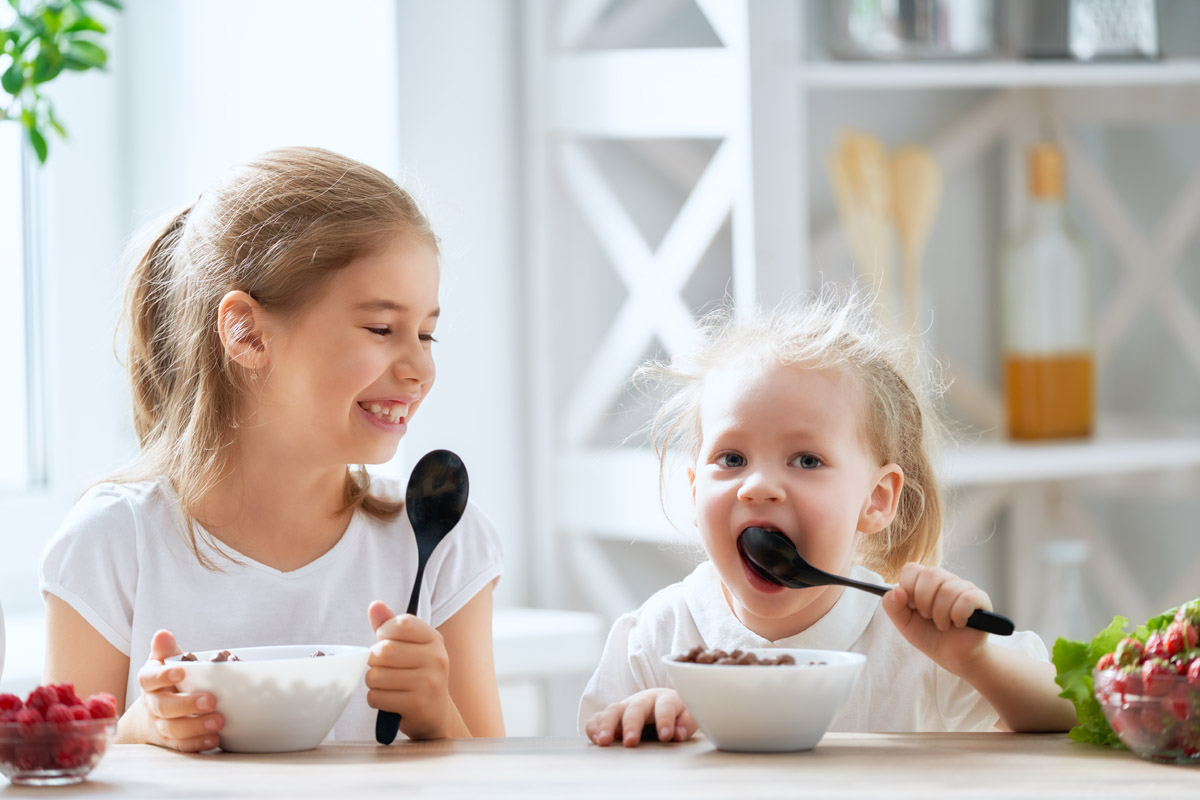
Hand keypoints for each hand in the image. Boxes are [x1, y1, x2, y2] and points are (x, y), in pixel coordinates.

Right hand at [122, 629, 222, 751]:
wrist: (152, 714)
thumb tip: (162, 634)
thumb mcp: (164, 661)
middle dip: (187, 705)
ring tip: (218, 721)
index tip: (181, 671)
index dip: (162, 676)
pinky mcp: (171, 742)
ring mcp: (160, 725)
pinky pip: (182, 746)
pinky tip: (214, 739)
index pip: (149, 678)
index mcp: (149, 682)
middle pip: (163, 707)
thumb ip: (165, 649)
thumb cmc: (165, 681)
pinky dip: (198, 743)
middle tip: (211, 701)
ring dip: (196, 726)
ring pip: (173, 729)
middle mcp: (152, 704)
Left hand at [366, 600, 455, 739]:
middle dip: (374, 661)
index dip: (384, 632)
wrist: (435, 713)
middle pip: (383, 651)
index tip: (386, 641)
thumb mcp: (410, 646)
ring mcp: (429, 682)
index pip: (401, 624)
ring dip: (373, 682)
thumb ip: (391, 625)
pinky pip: (377, 697)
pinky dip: (375, 699)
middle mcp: (436, 658)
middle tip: (383, 668)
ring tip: (387, 685)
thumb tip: (375, 605)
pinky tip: (389, 699)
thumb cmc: (417, 674)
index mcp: (434, 639)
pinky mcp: (417, 705)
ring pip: (376, 676)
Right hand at [584, 688, 696, 746]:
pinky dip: (594, 726)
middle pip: (635, 707)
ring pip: (614, 710)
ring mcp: (626, 706)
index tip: (667, 736)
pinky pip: (599, 717)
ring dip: (607, 725)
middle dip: (632, 724)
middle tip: (630, 742)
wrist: (663, 704)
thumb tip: (677, 734)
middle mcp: (643, 700)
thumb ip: (686, 724)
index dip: (665, 719)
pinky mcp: (614, 715)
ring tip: (603, 741)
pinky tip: (594, 739)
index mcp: (665, 699)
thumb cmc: (677, 714)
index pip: (665, 706)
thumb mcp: (689, 716)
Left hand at [882, 563, 989, 672]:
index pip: (911, 569)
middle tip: (927, 617)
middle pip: (931, 574)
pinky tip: (959, 623)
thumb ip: (893, 607)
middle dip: (924, 601)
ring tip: (943, 625)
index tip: (912, 607)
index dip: (908, 588)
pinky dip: (958, 616)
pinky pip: (967, 599)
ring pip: (949, 589)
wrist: (954, 657)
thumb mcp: (905, 624)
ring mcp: (964, 587)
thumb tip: (895, 590)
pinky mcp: (980, 598)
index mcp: (924, 582)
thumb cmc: (930, 636)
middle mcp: (945, 579)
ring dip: (941, 614)